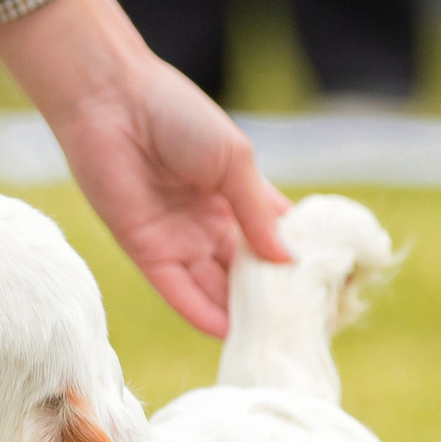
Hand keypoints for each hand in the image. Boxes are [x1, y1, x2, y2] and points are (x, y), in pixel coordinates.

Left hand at [0, 0, 288, 336]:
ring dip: (239, 315)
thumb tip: (290, 262)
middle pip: (245, 274)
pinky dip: (201, 312)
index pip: (274, 241)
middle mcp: (210, 225)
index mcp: (236, 196)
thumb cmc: (178, 116)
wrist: (113, 102)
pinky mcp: (147, 252)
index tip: (327, 291)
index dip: (298, 265)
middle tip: (301, 326)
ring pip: (214, 289)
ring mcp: (179, 240)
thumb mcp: (235, 161)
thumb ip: (259, 214)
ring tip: (270, 339)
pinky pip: (178, 291)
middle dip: (270, 300)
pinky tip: (227, 333)